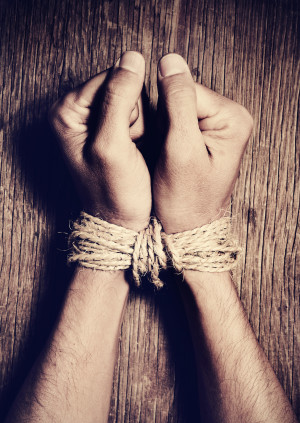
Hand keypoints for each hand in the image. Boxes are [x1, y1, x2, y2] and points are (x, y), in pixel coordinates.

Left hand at [49, 51, 150, 231]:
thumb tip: (132, 58)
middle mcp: (77, 112)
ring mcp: (95, 121)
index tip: (127, 135)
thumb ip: (119, 99)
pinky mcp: (111, 130)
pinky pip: (138, 115)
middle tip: (129, 146)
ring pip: (134, 100)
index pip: (110, 78)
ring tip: (132, 150)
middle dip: (134, 116)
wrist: (122, 220)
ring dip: (140, 125)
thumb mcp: (113, 145)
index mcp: (67, 112)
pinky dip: (143, 131)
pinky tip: (136, 150)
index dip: (129, 104)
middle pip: (121, 87)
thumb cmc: (114, 191)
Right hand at [153, 53, 252, 232]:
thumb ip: (178, 102)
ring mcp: (216, 127)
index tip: (162, 143)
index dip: (163, 113)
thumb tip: (170, 60)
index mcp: (232, 118)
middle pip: (180, 97)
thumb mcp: (180, 149)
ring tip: (164, 157)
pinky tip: (165, 156)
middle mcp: (229, 118)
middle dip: (163, 123)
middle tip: (164, 154)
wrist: (186, 230)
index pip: (185, 89)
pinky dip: (163, 137)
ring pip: (173, 110)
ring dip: (161, 130)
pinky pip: (174, 123)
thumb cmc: (185, 200)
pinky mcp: (203, 137)